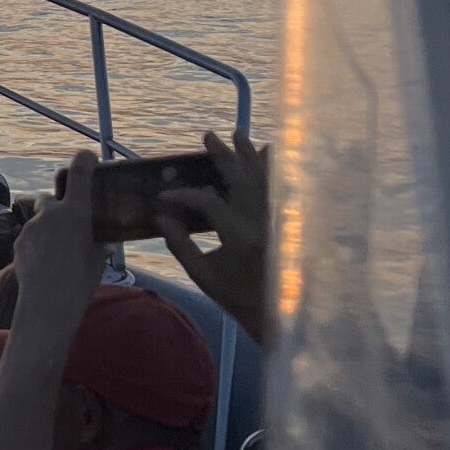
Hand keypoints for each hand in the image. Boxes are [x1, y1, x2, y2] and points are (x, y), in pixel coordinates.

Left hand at [12, 151, 106, 332]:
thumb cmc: (80, 284)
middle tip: (70, 223)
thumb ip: (97, 242)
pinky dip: (38, 243)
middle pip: (52, 197)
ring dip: (48, 228)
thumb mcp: (98, 259)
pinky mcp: (18, 242)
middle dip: (59, 206)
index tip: (88, 157)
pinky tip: (44, 264)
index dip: (84, 161)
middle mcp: (50, 214)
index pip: (79, 173)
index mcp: (76, 213)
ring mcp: (31, 227)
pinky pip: (30, 236)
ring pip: (40, 219)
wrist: (47, 306)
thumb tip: (99, 241)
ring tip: (58, 252)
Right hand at [156, 131, 269, 345]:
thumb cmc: (239, 298)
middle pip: (241, 178)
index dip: (182, 195)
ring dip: (250, 155)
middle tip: (208, 136)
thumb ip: (181, 245)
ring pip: (265, 178)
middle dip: (222, 156)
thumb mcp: (204, 276)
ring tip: (239, 134)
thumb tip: (160, 216)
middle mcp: (263, 221)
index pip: (207, 201)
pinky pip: (282, 188)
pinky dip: (275, 169)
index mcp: (239, 236)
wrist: (281, 315)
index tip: (163, 197)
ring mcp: (280, 219)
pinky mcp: (288, 222)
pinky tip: (270, 153)